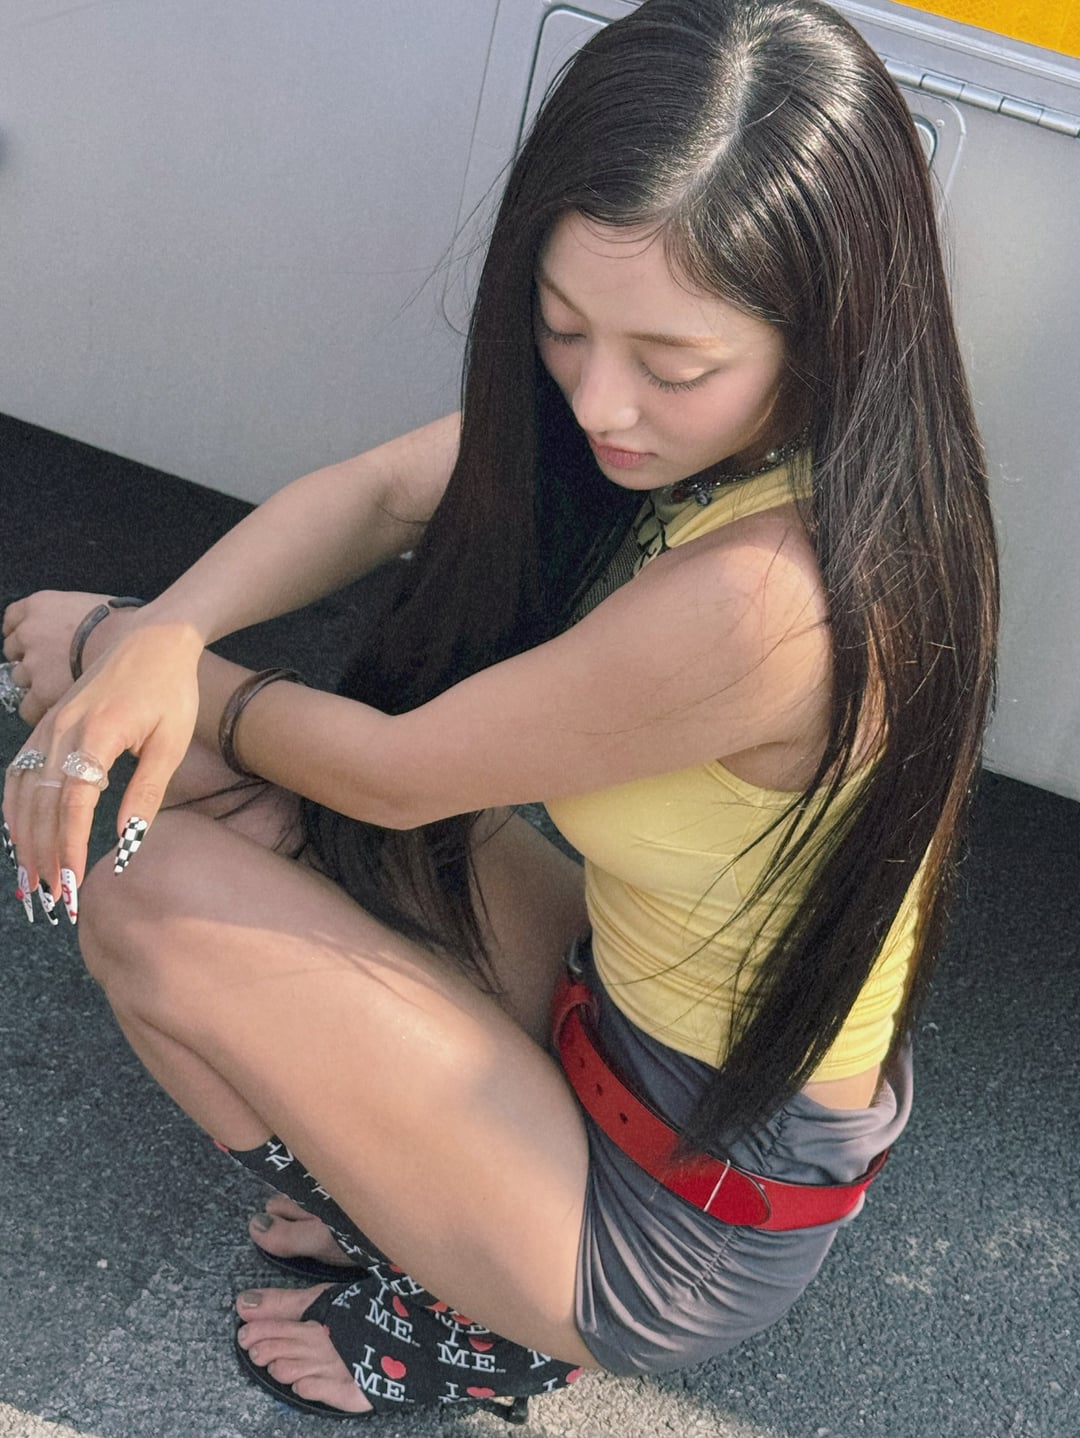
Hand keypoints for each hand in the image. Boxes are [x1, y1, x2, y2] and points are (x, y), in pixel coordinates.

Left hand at [2, 591, 113, 724]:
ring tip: (64, 687)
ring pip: (20, 678)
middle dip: (33, 657)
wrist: (131, 646)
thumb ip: (74, 616)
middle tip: (58, 665)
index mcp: (40, 605)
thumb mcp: (93, 605)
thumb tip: (81, 629)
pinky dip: (40, 709)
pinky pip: (28, 707)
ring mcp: (32, 663)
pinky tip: (57, 707)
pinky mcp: (41, 691)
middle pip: (15, 649)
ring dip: (37, 683)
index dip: (25, 633)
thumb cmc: (125, 625)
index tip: (36, 641)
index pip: (13, 619)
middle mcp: (29, 632)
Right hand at [2, 617, 203, 913]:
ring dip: (25, 838)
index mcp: (96, 734)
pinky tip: (18, 837)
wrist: (154, 641)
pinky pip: (18, 772)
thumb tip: (128, 843)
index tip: (73, 883)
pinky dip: (14, 808)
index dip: (69, 846)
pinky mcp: (46, 726)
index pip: (73, 803)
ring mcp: (48, 726)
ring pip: (23, 792)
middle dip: (44, 854)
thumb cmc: (171, 691)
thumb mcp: (171, 744)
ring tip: (34, 879)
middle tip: (54, 897)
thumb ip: (146, 793)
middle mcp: (62, 730)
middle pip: (40, 804)